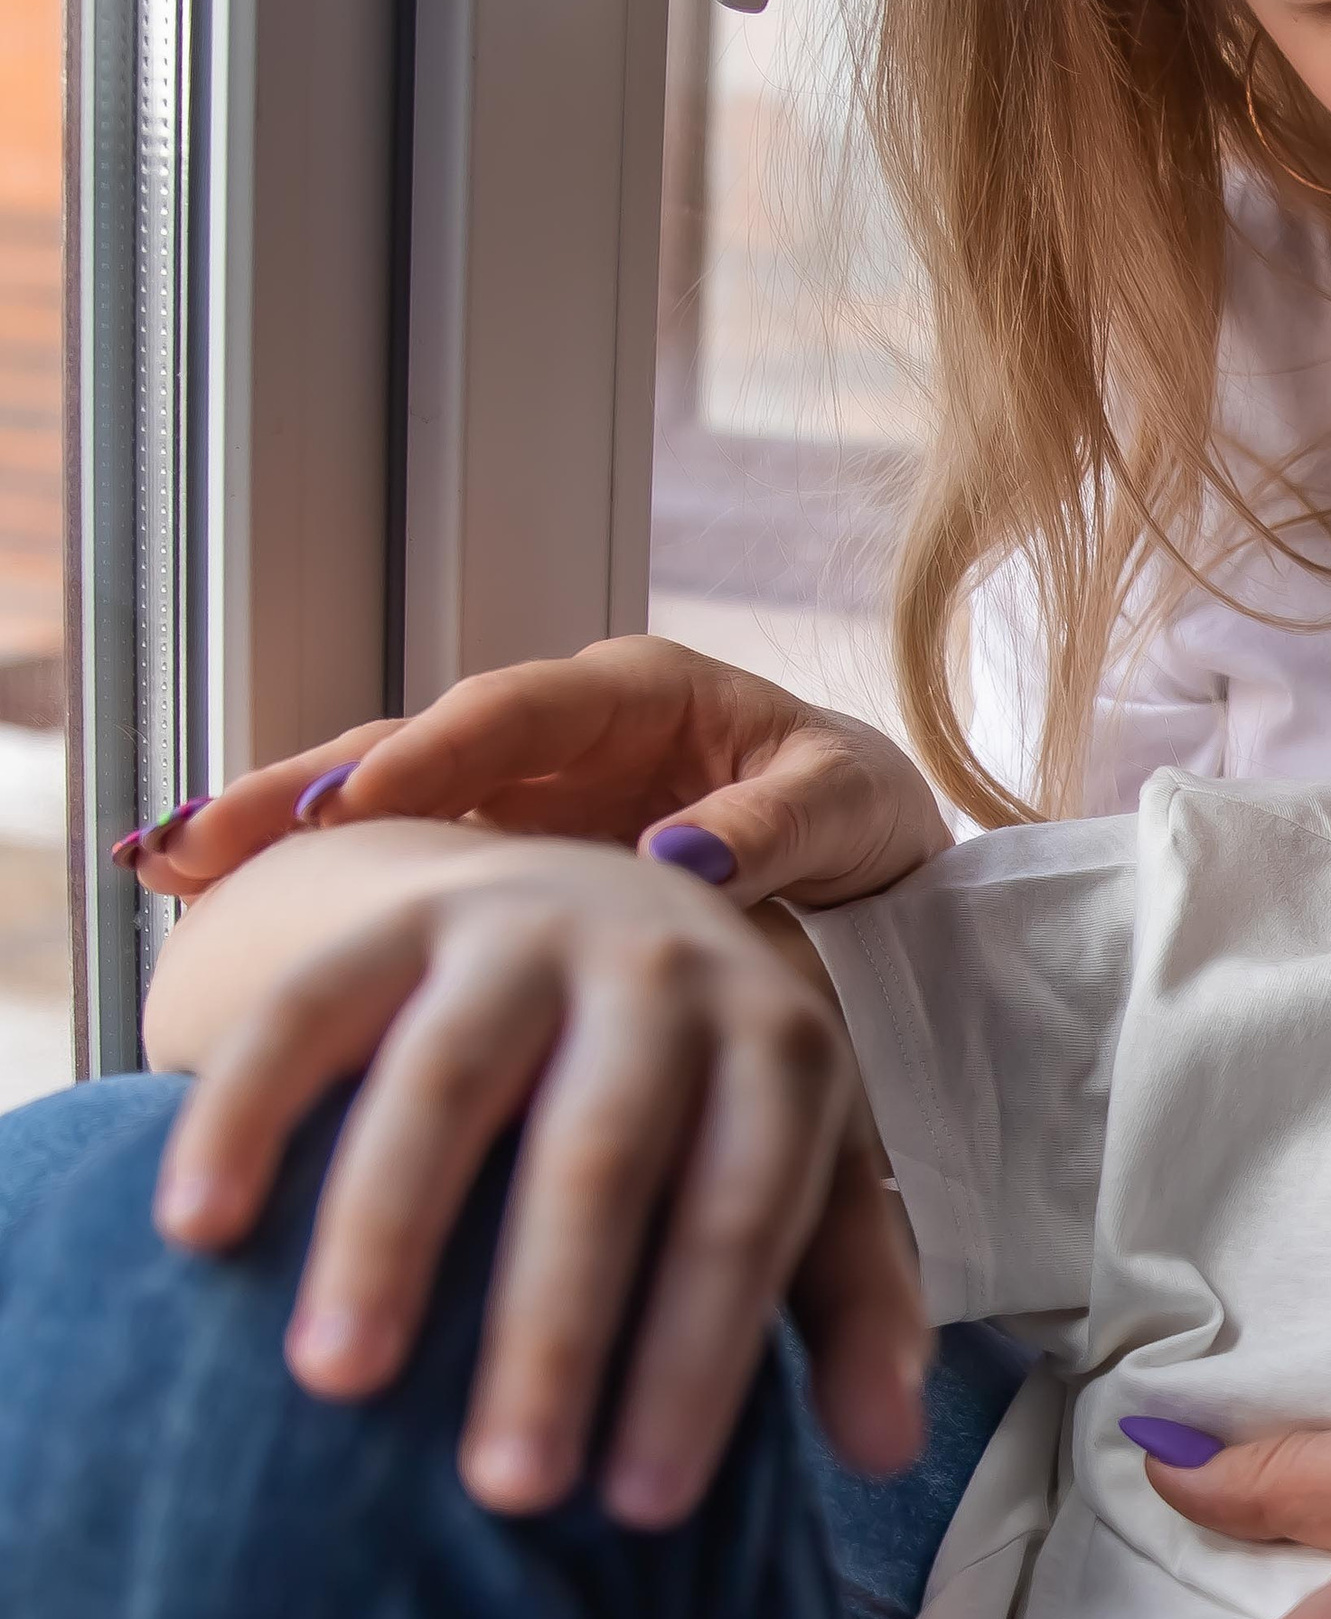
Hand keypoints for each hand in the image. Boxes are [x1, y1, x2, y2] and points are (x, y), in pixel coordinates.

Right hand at [123, 635, 948, 909]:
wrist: (874, 862)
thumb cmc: (865, 818)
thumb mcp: (846, 809)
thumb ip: (773, 827)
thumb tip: (680, 856)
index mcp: (638, 692)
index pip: (517, 711)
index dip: (435, 754)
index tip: (357, 800)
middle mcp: (559, 736)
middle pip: (411, 745)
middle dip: (301, 784)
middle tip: (197, 835)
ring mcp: (522, 800)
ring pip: (382, 805)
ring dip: (278, 835)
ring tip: (168, 868)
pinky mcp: (507, 865)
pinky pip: (404, 870)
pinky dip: (323, 890)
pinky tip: (226, 926)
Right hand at [153, 831, 925, 1518]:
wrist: (589, 892)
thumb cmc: (707, 1089)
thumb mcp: (808, 1165)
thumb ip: (849, 1299)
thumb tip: (884, 1452)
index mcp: (774, 1040)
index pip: (741, 1214)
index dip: (697, 1361)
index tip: (641, 1514)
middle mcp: (653, 968)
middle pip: (600, 1154)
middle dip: (552, 1326)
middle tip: (504, 1490)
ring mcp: (514, 931)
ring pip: (444, 1080)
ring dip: (386, 1233)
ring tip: (338, 1385)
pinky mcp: (391, 918)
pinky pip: (307, 1011)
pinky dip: (246, 1114)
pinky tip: (197, 1232)